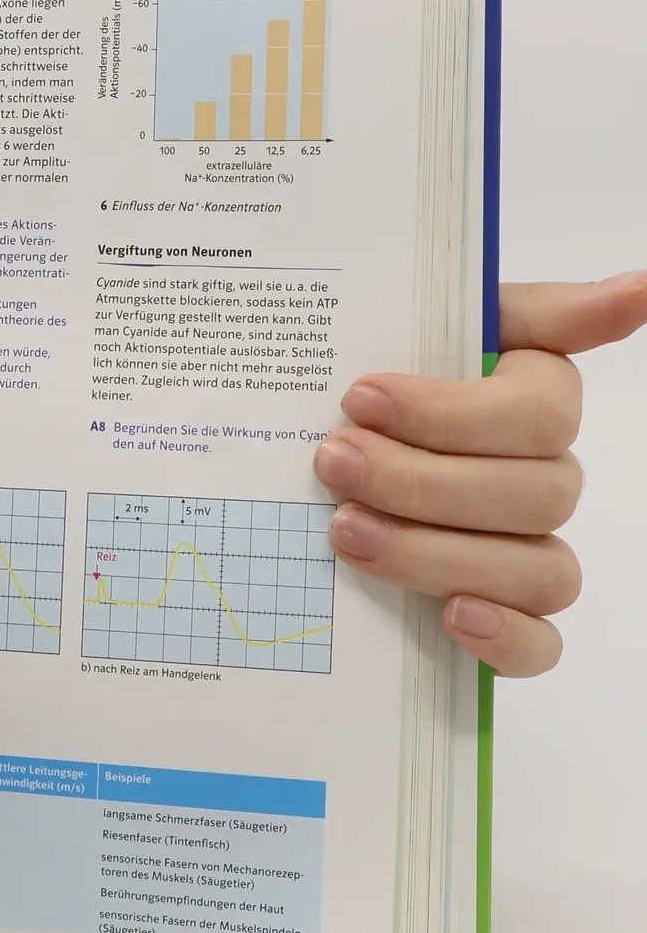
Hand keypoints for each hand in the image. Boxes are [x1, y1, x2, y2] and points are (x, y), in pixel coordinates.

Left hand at [315, 273, 646, 677]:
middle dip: (418, 481)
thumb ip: (533, 308)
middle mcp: (546, 479)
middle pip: (532, 495)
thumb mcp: (429, 322)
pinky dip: (506, 637)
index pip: (538, 414)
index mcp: (536, 400)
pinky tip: (453, 615)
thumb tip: (639, 287)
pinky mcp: (506, 617)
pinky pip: (542, 645)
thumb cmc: (375, 382)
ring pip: (537, 569)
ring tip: (344, 530)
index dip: (448, 413)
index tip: (359, 397)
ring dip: (435, 553)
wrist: (317, 445)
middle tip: (331, 463)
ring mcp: (532, 552)